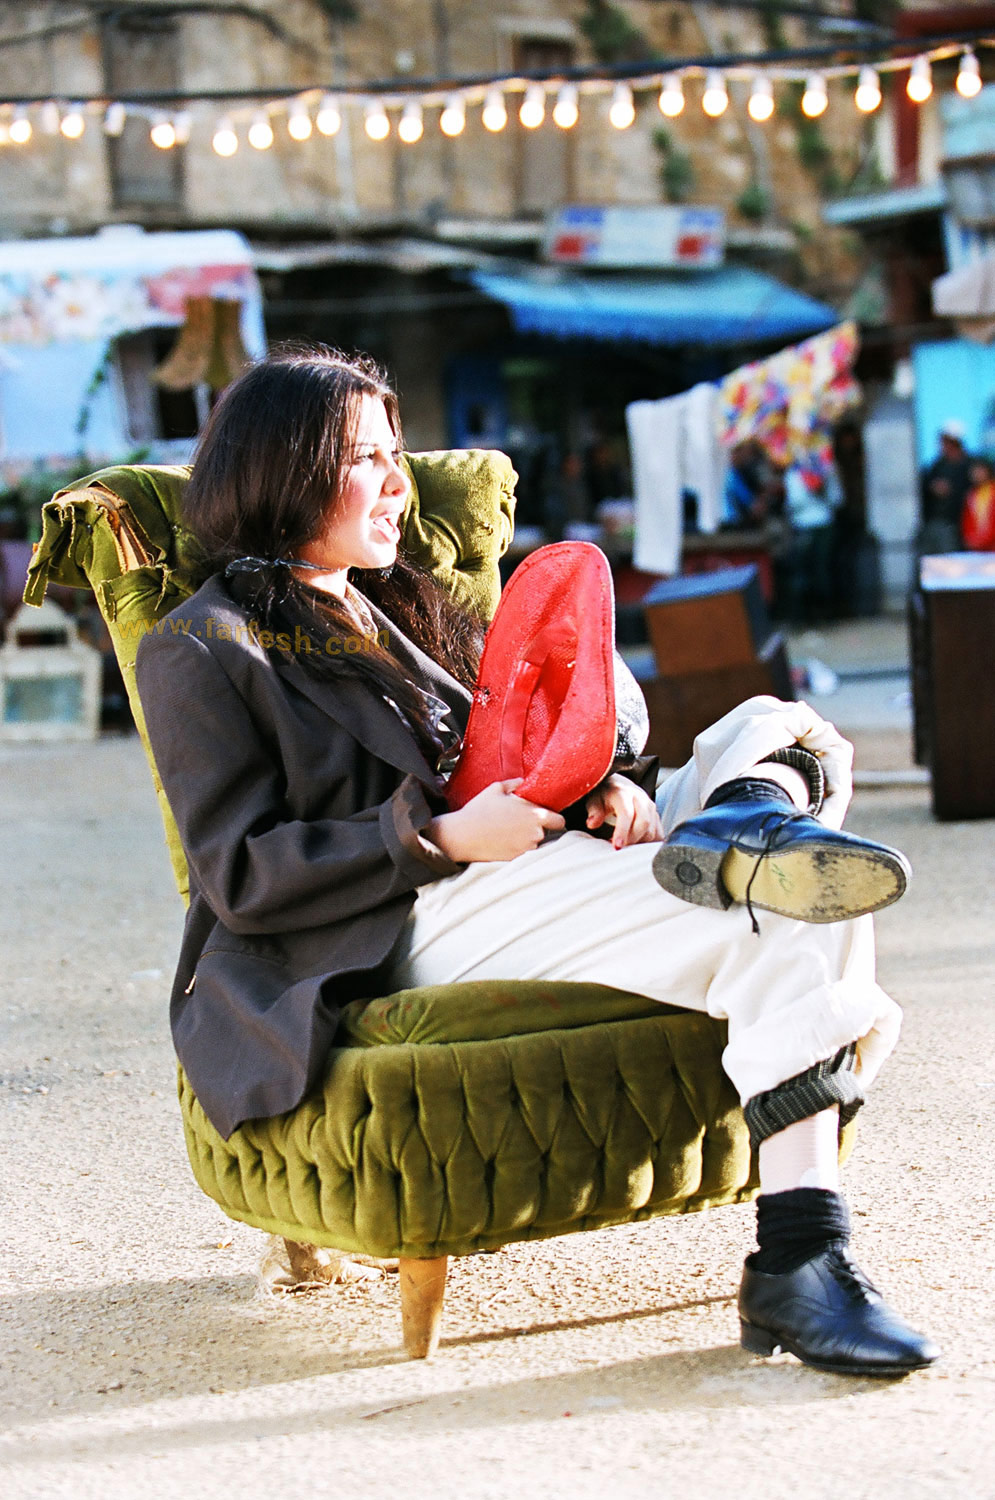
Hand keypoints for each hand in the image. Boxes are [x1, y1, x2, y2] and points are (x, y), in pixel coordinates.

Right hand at [428, 779, 564, 862]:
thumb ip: (514, 784)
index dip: (554, 819)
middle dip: (538, 828)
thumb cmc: (479, 810)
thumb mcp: (496, 789)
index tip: (545, 817)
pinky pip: (523, 853)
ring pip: (534, 843)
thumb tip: (522, 781)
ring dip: (527, 839)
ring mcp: (526, 848)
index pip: (559, 821)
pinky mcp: (516, 859)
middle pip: (547, 833)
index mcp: (534, 814)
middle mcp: (535, 833)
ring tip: (508, 832)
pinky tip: (503, 841)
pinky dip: (517, 848)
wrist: (462, 835)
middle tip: (521, 824)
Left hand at [585, 774, 662, 848]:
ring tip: (623, 844)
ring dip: (638, 843)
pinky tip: (634, 844)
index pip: (627, 813)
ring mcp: (651, 807)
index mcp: (624, 793)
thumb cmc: (605, 796)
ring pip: (652, 831)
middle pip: (644, 823)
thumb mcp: (594, 801)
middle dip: (632, 840)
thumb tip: (592, 823)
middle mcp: (641, 799)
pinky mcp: (656, 817)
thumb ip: (594, 811)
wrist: (619, 786)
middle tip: (618, 848)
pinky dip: (647, 844)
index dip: (622, 831)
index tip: (617, 846)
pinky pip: (658, 835)